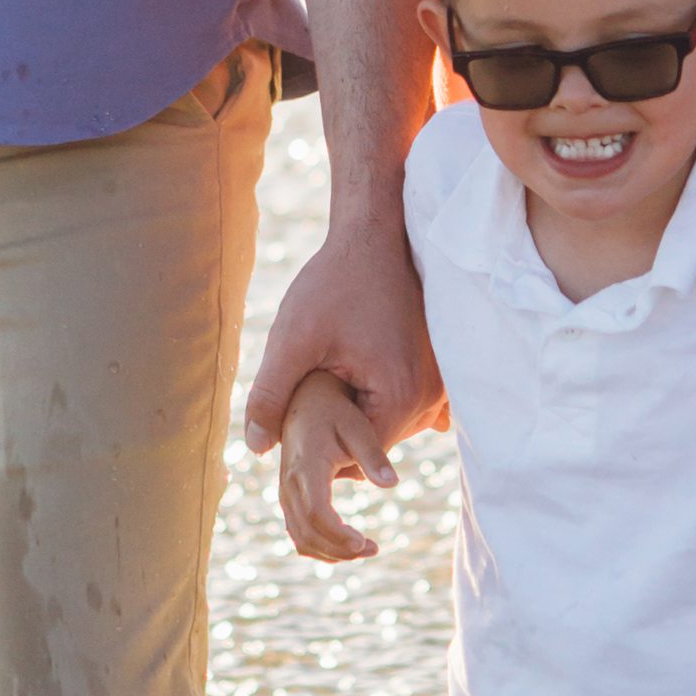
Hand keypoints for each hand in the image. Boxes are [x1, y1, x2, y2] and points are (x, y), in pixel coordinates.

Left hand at [244, 206, 441, 455]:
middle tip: (306, 403)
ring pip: (390, 426)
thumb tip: (256, 447)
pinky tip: (355, 378)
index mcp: (400, 396)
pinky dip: (379, 402)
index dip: (321, 449)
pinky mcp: (437, 371)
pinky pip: (406, 407)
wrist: (375, 238)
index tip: (295, 427)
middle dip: (340, 434)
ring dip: (359, 416)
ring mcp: (440, 384)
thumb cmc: (335, 283)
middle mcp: (431, 397)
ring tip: (329, 385)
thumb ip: (272, 395)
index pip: (358, 457)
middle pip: (377, 445)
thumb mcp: (293, 338)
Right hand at [277, 371, 399, 562]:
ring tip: (366, 549)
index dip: (339, 535)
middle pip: (308, 532)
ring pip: (300, 537)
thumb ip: (373, 455)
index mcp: (306, 466)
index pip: (317, 513)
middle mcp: (290, 483)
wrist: (305, 400)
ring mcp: (285, 492)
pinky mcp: (288, 496)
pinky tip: (346, 546)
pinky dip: (319, 546)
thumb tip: (392, 484)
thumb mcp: (358, 427)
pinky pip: (297, 531)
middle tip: (373, 549)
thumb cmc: (335, 412)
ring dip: (331, 552)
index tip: (365, 543)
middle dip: (340, 549)